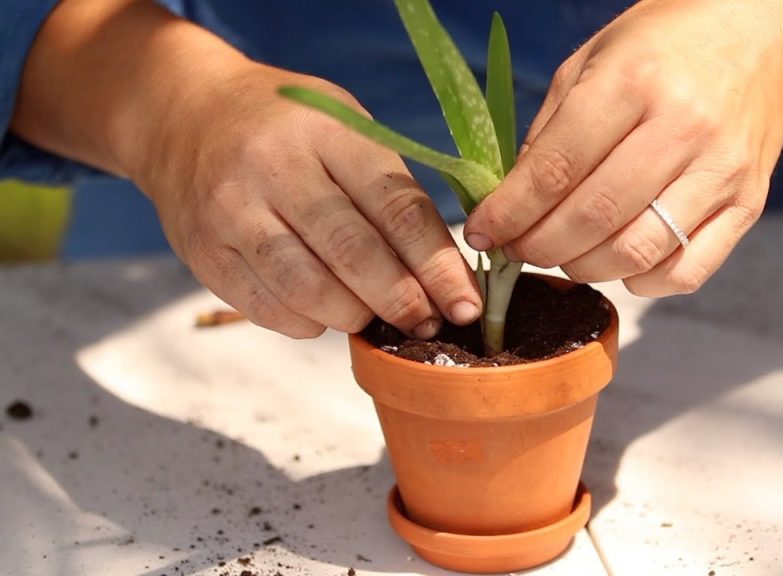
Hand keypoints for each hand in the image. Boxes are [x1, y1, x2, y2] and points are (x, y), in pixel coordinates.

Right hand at [136, 63, 481, 337]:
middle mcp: (274, 168)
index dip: (437, 265)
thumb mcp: (345, 130)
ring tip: (377, 318)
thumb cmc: (287, 129)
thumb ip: (391, 192)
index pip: (396, 207)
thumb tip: (443, 275)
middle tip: (428, 325)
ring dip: (356, 316)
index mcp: (325, 133)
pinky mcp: (203, 253)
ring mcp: (231, 212)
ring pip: (309, 290)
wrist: (184, 115)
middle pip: (354, 253)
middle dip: (402, 300)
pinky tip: (325, 314)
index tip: (465, 303)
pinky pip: (268, 309)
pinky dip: (308, 323)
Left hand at [463, 0, 782, 295]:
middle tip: (518, 250)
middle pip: (593, 218)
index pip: (557, 169)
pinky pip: (685, 272)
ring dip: (583, 268)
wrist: (765, 43)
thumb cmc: (667, 47)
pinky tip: (619, 261)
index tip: (482, 232)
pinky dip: (641, 282)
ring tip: (563, 255)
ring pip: (636, 253)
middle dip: (539, 248)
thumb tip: (511, 201)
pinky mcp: (748, 205)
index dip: (510, 212)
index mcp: (635, 82)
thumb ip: (550, 130)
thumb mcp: (594, 60)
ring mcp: (722, 171)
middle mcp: (684, 127)